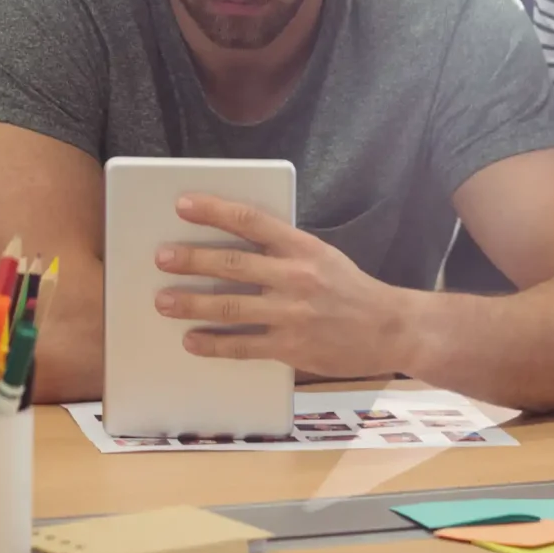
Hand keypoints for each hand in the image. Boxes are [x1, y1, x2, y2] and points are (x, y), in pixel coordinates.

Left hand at [153, 194, 404, 379]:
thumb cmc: (350, 289)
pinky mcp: (291, 347)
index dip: (214, 211)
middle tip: (162, 257)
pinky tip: (191, 341)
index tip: (182, 205)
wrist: (391, 329)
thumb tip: (232, 243)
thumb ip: (281, 249)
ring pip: (230, 307)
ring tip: (163, 301)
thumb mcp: (320, 255)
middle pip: (232, 264)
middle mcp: (295, 277)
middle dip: (191, 260)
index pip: (250, 221)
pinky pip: (243, 345)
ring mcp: (292, 313)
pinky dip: (213, 344)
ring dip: (191, 303)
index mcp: (301, 247)